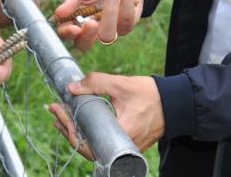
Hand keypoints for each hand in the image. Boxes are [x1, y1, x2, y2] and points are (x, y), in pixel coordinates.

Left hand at [47, 73, 163, 158]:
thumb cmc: (151, 95)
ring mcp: (125, 147)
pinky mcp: (127, 143)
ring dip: (77, 131)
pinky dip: (89, 132)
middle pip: (86, 146)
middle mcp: (122, 146)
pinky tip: (79, 121)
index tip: (57, 110)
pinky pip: (103, 142)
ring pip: (94, 145)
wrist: (176, 103)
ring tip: (61, 116)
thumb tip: (72, 87)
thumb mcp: (121, 85)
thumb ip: (96, 83)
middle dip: (67, 128)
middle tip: (54, 110)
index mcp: (120, 134)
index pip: (86, 142)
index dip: (68, 128)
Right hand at [53, 0, 143, 51]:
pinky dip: (126, 0)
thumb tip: (58, 13)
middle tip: (92, 23)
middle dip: (87, 37)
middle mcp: (90, 27)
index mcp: (74, 17)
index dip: (68, 34)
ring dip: (110, 13)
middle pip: (84, 45)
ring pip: (107, 36)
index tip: (73, 28)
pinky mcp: (127, 25)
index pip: (66, 33)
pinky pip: (126, 21)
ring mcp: (109, 29)